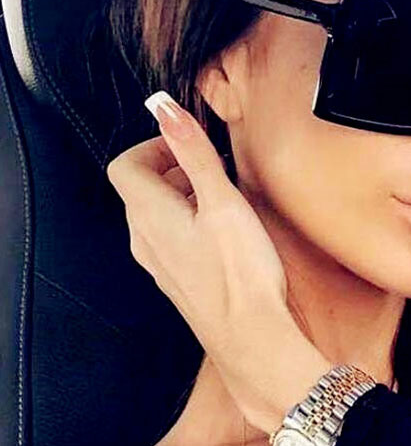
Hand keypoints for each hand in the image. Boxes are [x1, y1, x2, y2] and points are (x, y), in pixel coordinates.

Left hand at [105, 90, 331, 430]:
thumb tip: (164, 108)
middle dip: (173, 168)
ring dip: (183, 195)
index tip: (188, 144)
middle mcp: (145, 239)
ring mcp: (159, 263)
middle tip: (211, 166)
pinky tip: (222, 231)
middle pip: (141, 188)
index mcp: (149, 215)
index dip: (153, 146)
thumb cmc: (240, 274)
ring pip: (156, 214)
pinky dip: (189, 221)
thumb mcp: (221, 202)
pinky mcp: (177, 279)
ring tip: (221, 196)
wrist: (250, 336)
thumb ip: (193, 152)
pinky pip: (170, 238)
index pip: (126, 165)